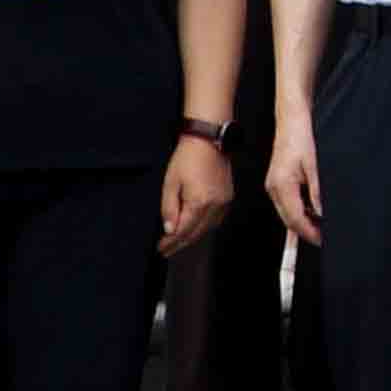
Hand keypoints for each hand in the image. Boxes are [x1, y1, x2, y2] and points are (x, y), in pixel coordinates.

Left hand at [158, 133, 232, 256]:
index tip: (161, 249)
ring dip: (193, 237)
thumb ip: (169, 208)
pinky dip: (205, 227)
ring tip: (179, 242)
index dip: (171, 242)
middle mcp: (215, 205)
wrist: (208, 140)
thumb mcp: (170, 183)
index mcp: (200, 202)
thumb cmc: (188, 157)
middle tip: (167, 250)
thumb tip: (170, 229)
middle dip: (180, 243)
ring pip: (208, 229)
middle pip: (196, 233)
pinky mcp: (228, 197)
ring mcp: (224, 202)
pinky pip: (217, 220)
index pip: (183, 230)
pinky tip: (196, 228)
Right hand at [264, 118, 326, 246]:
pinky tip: (314, 210)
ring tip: (323, 225)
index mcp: (281, 186)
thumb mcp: (316, 166)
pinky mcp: (278, 181)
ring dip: (304, 221)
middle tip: (325, 237)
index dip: (309, 233)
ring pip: (288, 213)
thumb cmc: (303, 137)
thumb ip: (318, 193)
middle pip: (289, 220)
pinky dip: (300, 210)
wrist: (293, 119)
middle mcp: (273, 188)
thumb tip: (323, 215)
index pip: (294, 220)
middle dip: (306, 231)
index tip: (323, 240)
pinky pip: (288, 203)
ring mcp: (274, 185)